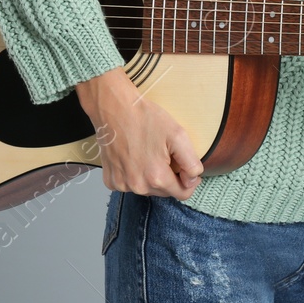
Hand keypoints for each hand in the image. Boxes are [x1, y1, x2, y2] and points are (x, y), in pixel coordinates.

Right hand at [76, 67, 202, 198]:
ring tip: (149, 154)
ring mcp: (122, 185)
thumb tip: (192, 180)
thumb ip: (191, 162)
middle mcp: (137, 186)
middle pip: (165, 192)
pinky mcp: (111, 180)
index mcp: (156, 177)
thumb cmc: (145, 119)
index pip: (182, 194)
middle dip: (170, 177)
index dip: (189, 181)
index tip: (186, 167)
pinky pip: (130, 185)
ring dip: (152, 177)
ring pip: (147, 189)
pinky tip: (134, 158)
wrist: (114, 109)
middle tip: (165, 154)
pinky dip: (135, 176)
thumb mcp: (178, 135)